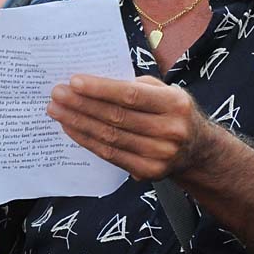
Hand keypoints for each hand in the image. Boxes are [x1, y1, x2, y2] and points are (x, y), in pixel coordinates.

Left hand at [47, 74, 213, 180]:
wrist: (197, 150)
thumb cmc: (172, 112)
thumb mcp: (165, 91)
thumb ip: (135, 85)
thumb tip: (93, 82)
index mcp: (175, 105)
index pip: (131, 95)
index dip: (100, 89)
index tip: (73, 81)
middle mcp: (171, 131)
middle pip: (116, 117)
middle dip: (81, 104)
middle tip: (56, 94)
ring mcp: (160, 155)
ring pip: (109, 137)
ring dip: (77, 122)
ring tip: (56, 110)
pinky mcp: (148, 172)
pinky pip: (109, 154)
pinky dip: (86, 140)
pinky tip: (70, 127)